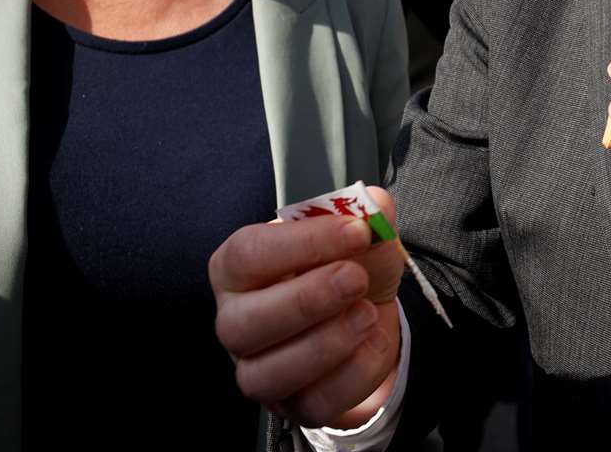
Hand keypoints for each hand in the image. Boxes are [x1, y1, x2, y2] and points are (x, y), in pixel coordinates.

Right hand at [210, 186, 406, 428]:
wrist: (366, 316)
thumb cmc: (343, 267)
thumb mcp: (358, 235)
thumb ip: (366, 215)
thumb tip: (374, 206)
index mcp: (238, 268)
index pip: (248, 254)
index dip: (301, 243)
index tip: (355, 231)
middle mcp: (236, 320)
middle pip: (244, 323)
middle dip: (306, 300)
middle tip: (356, 278)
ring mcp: (258, 369)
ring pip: (266, 375)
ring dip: (325, 343)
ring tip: (367, 314)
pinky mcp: (292, 405)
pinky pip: (313, 403)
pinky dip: (352, 375)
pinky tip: (372, 343)